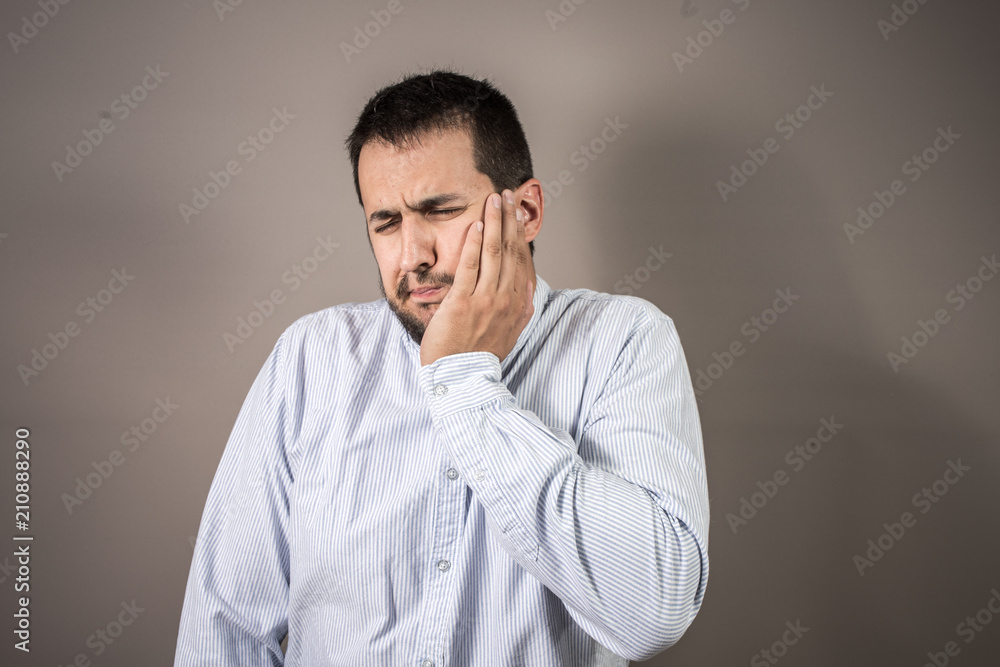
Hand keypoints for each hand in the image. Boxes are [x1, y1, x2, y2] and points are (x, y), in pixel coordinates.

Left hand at [420, 189, 534, 365]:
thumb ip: (518, 311)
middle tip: (507, 196)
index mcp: (518, 306)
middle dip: (509, 220)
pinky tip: (477, 224)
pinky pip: (470, 267)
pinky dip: (474, 243)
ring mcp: (485, 301)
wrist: (462, 380)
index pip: (522, 261)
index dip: (520, 235)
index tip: (518, 215)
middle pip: (510, 251)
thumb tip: (527, 291)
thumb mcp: (510, 335)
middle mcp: (506, 300)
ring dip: (494, 222)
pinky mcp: (462, 303)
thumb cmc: (480, 358)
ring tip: (494, 200)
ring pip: (493, 253)